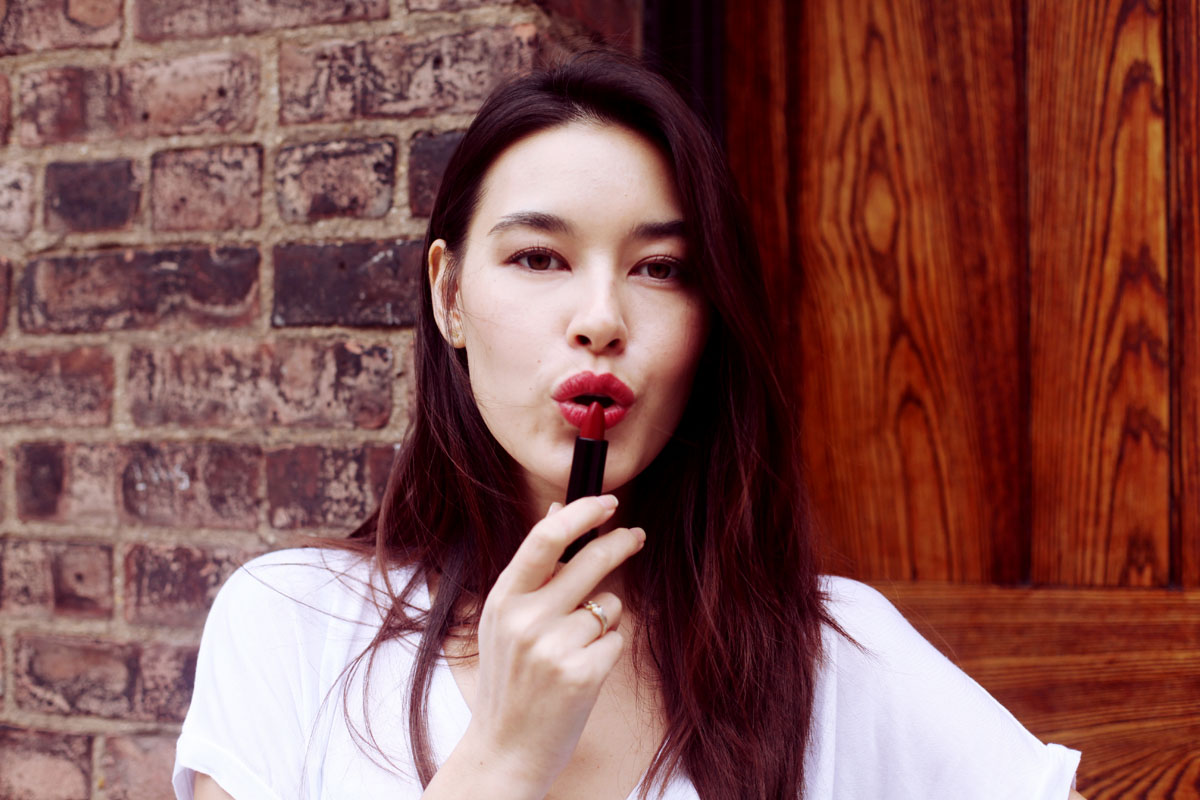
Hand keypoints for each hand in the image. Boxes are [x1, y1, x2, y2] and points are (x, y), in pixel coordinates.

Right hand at [453, 495, 644, 796]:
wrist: (505, 749)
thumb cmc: (509, 680)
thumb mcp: (505, 619)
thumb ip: (532, 568)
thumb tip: (555, 510)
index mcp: (503, 599)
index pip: (544, 538)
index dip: (580, 513)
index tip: (607, 501)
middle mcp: (525, 619)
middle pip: (590, 561)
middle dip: (620, 543)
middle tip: (636, 536)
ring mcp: (553, 647)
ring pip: (608, 606)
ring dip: (603, 621)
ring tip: (572, 652)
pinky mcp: (582, 674)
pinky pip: (616, 640)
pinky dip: (607, 652)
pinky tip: (581, 674)